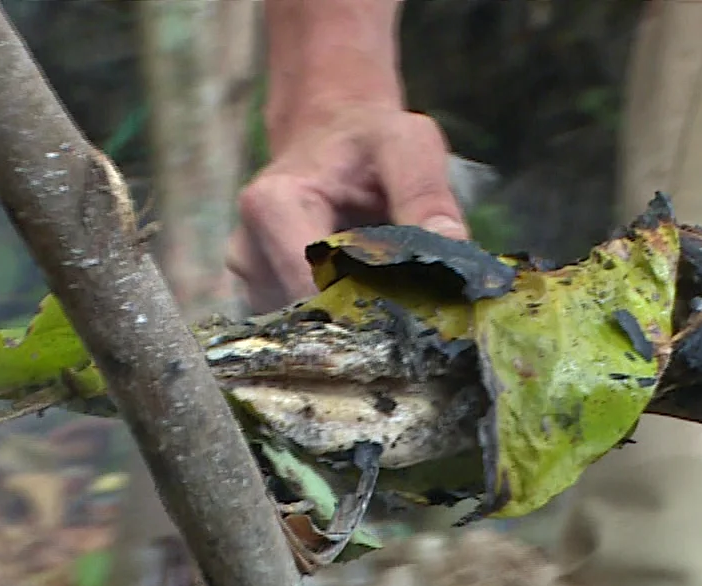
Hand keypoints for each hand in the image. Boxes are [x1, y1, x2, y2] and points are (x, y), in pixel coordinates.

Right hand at [227, 102, 467, 312]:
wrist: (328, 137)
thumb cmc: (365, 139)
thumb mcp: (404, 144)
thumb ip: (425, 191)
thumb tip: (452, 246)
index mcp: (271, 207)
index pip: (313, 287)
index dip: (366, 310)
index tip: (416, 317)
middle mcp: (249, 253)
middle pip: (311, 318)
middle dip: (365, 322)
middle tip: (416, 314)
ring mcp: (251, 283)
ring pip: (310, 331)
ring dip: (355, 325)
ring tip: (392, 298)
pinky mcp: (264, 302)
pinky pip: (307, 330)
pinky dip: (343, 324)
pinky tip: (368, 300)